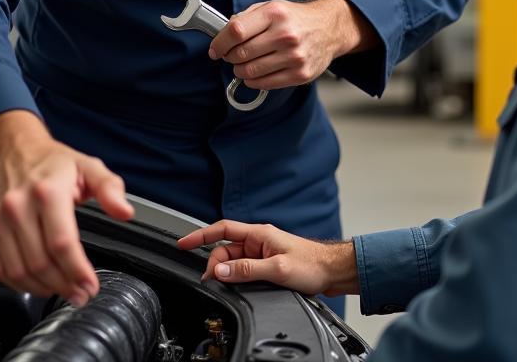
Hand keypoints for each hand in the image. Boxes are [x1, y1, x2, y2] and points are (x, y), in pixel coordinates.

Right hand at [0, 110, 133, 305]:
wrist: (12, 151)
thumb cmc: (53, 162)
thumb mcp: (89, 166)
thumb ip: (110, 188)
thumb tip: (125, 212)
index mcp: (47, 191)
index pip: (62, 243)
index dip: (78, 270)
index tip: (91, 286)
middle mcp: (18, 206)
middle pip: (41, 262)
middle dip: (65, 285)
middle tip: (81, 294)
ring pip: (19, 271)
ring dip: (44, 289)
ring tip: (63, 291)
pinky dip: (19, 285)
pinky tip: (38, 285)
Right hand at [177, 220, 359, 295]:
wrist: (333, 272)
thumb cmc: (312, 264)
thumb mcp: (277, 268)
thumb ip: (246, 269)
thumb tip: (220, 270)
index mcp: (259, 234)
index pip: (222, 229)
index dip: (200, 235)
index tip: (183, 243)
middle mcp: (258, 241)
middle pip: (225, 249)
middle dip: (214, 264)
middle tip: (211, 282)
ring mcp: (262, 253)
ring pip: (234, 261)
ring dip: (227, 273)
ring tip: (224, 286)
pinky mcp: (267, 264)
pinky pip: (244, 269)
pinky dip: (236, 277)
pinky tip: (237, 286)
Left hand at [207, 0, 377, 89]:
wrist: (329, 28)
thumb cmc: (295, 18)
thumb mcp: (271, 6)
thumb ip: (247, 17)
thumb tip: (223, 34)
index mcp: (275, 14)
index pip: (236, 31)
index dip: (220, 43)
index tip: (215, 49)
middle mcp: (285, 35)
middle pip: (242, 53)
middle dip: (230, 57)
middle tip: (230, 56)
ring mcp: (294, 56)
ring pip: (251, 72)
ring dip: (240, 70)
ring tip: (243, 64)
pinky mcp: (300, 74)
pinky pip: (265, 83)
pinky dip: (253, 81)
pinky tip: (254, 74)